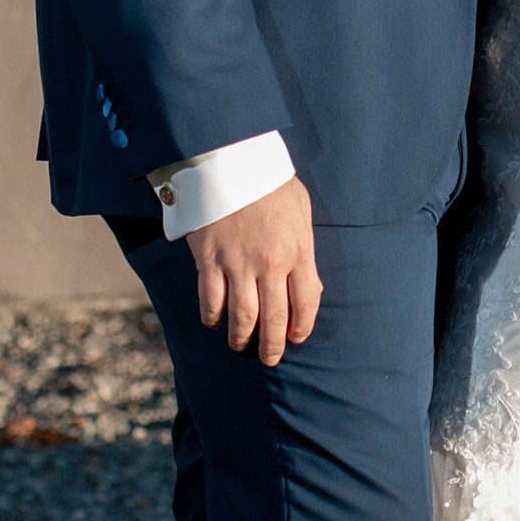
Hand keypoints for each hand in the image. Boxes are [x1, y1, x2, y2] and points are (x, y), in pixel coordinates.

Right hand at [188, 174, 321, 365]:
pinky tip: (215, 322)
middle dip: (272, 345)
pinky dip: (212, 317)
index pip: (306, 302)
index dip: (302, 326)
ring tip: (241, 345)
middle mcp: (269, 264)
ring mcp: (237, 264)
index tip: (296, 337)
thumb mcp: (301, 210)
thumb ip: (305, 249)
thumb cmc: (269, 184)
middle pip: (274, 318)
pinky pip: (210, 301)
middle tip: (270, 359)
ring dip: (241, 338)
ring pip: (241, 317)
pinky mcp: (209, 261)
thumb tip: (310, 285)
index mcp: (297, 251)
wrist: (229, 161)